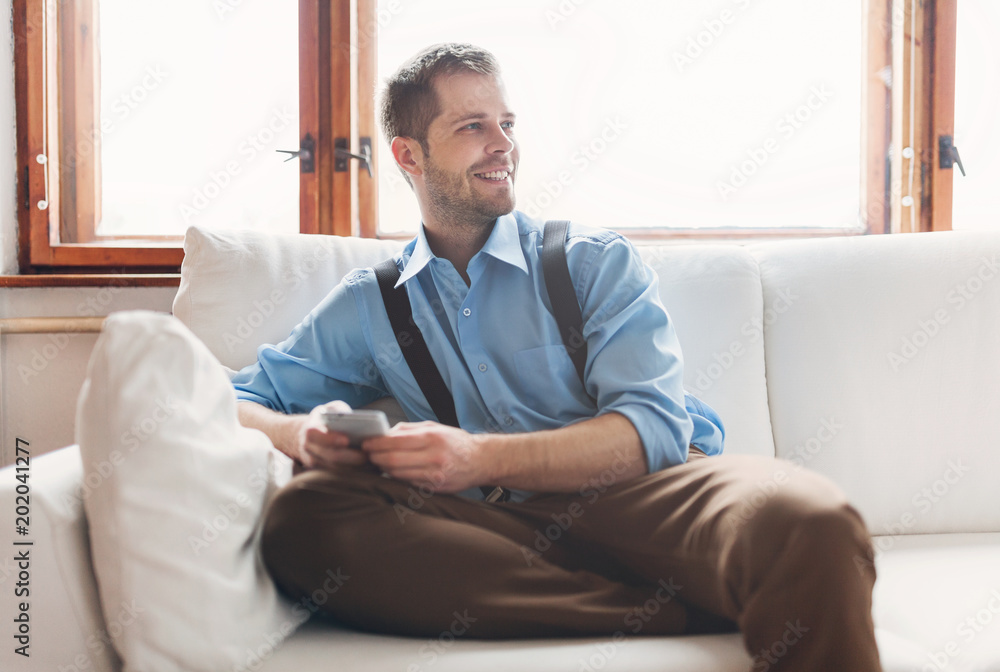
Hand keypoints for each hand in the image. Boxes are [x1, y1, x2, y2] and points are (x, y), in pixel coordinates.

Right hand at [295, 401, 371, 470]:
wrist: (310, 434)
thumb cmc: (327, 419)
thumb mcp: (331, 409)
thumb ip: (340, 411)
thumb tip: (354, 419)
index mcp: (310, 431)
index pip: (315, 435)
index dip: (330, 439)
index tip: (347, 440)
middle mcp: (309, 448)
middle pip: (329, 456)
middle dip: (349, 457)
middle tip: (366, 455)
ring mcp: (314, 462)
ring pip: (335, 469)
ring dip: (354, 467)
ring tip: (370, 462)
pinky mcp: (322, 472)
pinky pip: (338, 475)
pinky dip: (353, 472)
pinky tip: (367, 467)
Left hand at [361, 421, 490, 492]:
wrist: (481, 460)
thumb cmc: (456, 442)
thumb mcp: (435, 428)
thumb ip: (409, 429)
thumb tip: (385, 433)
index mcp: (432, 437)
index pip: (395, 442)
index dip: (376, 444)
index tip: (367, 443)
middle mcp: (433, 457)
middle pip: (393, 460)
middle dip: (376, 458)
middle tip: (369, 455)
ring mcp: (434, 474)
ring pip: (398, 474)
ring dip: (384, 469)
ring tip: (380, 463)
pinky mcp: (435, 487)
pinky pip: (408, 483)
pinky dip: (398, 477)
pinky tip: (395, 472)